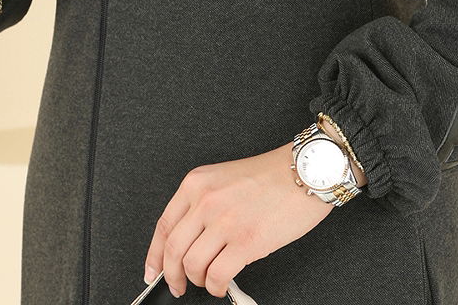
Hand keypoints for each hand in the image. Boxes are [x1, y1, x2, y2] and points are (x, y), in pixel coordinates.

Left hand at [143, 141, 334, 298]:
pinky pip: (217, 276)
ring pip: (192, 266)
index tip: (152, 270)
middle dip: (171, 276)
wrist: (305, 171)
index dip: (154, 254)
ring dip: (198, 281)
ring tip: (209, 279)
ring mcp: (224, 222)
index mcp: (197, 183)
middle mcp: (206, 201)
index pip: (163, 226)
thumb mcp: (224, 179)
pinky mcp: (246, 241)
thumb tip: (189, 240)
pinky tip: (222, 283)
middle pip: (173, 250)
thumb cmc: (272, 175)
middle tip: (177, 285)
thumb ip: (203, 204)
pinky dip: (216, 287)